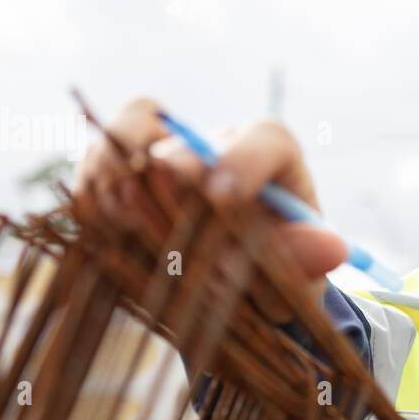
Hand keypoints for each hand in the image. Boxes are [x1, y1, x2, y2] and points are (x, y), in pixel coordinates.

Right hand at [73, 97, 346, 321]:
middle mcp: (207, 141)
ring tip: (153, 257)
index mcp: (268, 150)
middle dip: (173, 204)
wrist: (231, 281)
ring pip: (117, 155)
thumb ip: (307, 255)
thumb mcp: (301, 267)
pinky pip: (87, 183)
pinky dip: (97, 219)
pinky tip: (119, 250)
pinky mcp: (108, 177)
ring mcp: (152, 153)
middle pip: (174, 147)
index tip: (224, 200)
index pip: (260, 139)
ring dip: (128, 212)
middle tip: (183, 253)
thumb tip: (331, 250)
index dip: (239, 163)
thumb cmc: (274, 264)